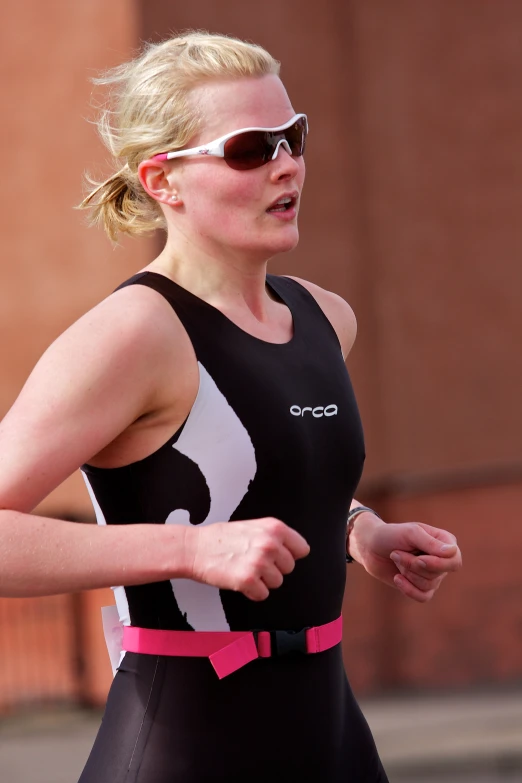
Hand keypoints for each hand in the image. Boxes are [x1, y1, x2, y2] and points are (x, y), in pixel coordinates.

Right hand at [185, 518, 309, 601]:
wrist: (194, 548)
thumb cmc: (221, 538)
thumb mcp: (254, 527)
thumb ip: (275, 536)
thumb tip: (294, 550)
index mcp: (274, 528)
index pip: (302, 549)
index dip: (288, 554)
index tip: (276, 556)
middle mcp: (270, 543)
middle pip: (289, 568)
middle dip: (274, 568)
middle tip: (253, 561)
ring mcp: (259, 562)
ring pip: (277, 583)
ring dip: (262, 580)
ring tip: (245, 568)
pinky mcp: (248, 580)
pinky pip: (263, 595)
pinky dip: (252, 592)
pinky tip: (240, 579)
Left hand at [352, 516, 461, 602]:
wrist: (370, 547)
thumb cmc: (391, 535)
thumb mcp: (410, 533)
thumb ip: (430, 543)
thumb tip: (452, 552)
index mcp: (445, 542)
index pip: (455, 560)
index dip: (438, 564)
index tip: (419, 558)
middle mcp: (442, 559)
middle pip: (438, 574)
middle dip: (413, 565)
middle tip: (396, 553)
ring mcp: (433, 574)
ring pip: (429, 585)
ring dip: (407, 572)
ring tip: (395, 558)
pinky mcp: (421, 587)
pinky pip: (423, 597)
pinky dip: (408, 589)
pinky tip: (397, 577)